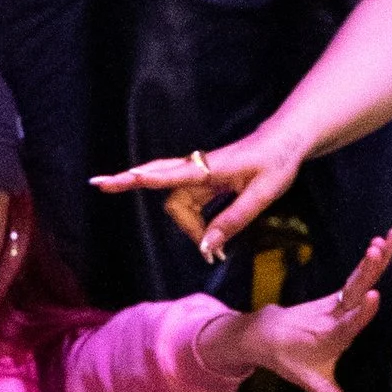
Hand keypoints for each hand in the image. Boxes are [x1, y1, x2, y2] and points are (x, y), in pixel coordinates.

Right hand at [94, 124, 309, 263]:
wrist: (287, 139)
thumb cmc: (277, 162)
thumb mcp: (262, 194)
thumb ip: (233, 220)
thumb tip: (205, 246)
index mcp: (207, 169)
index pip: (164, 176)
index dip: (133, 181)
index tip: (104, 183)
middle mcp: (198, 171)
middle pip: (170, 198)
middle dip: (179, 223)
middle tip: (206, 252)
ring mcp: (201, 175)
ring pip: (180, 203)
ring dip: (192, 228)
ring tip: (217, 251)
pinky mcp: (206, 180)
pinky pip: (190, 202)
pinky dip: (195, 221)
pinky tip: (206, 235)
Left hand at [208, 231, 391, 391]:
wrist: (267, 333)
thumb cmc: (290, 358)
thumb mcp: (309, 381)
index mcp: (329, 335)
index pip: (347, 323)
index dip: (361, 313)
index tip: (373, 296)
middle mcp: (333, 314)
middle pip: (354, 289)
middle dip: (368, 270)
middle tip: (379, 249)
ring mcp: (336, 301)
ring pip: (359, 276)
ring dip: (376, 257)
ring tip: (389, 236)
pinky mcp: (340, 294)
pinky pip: (359, 275)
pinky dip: (372, 259)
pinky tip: (383, 242)